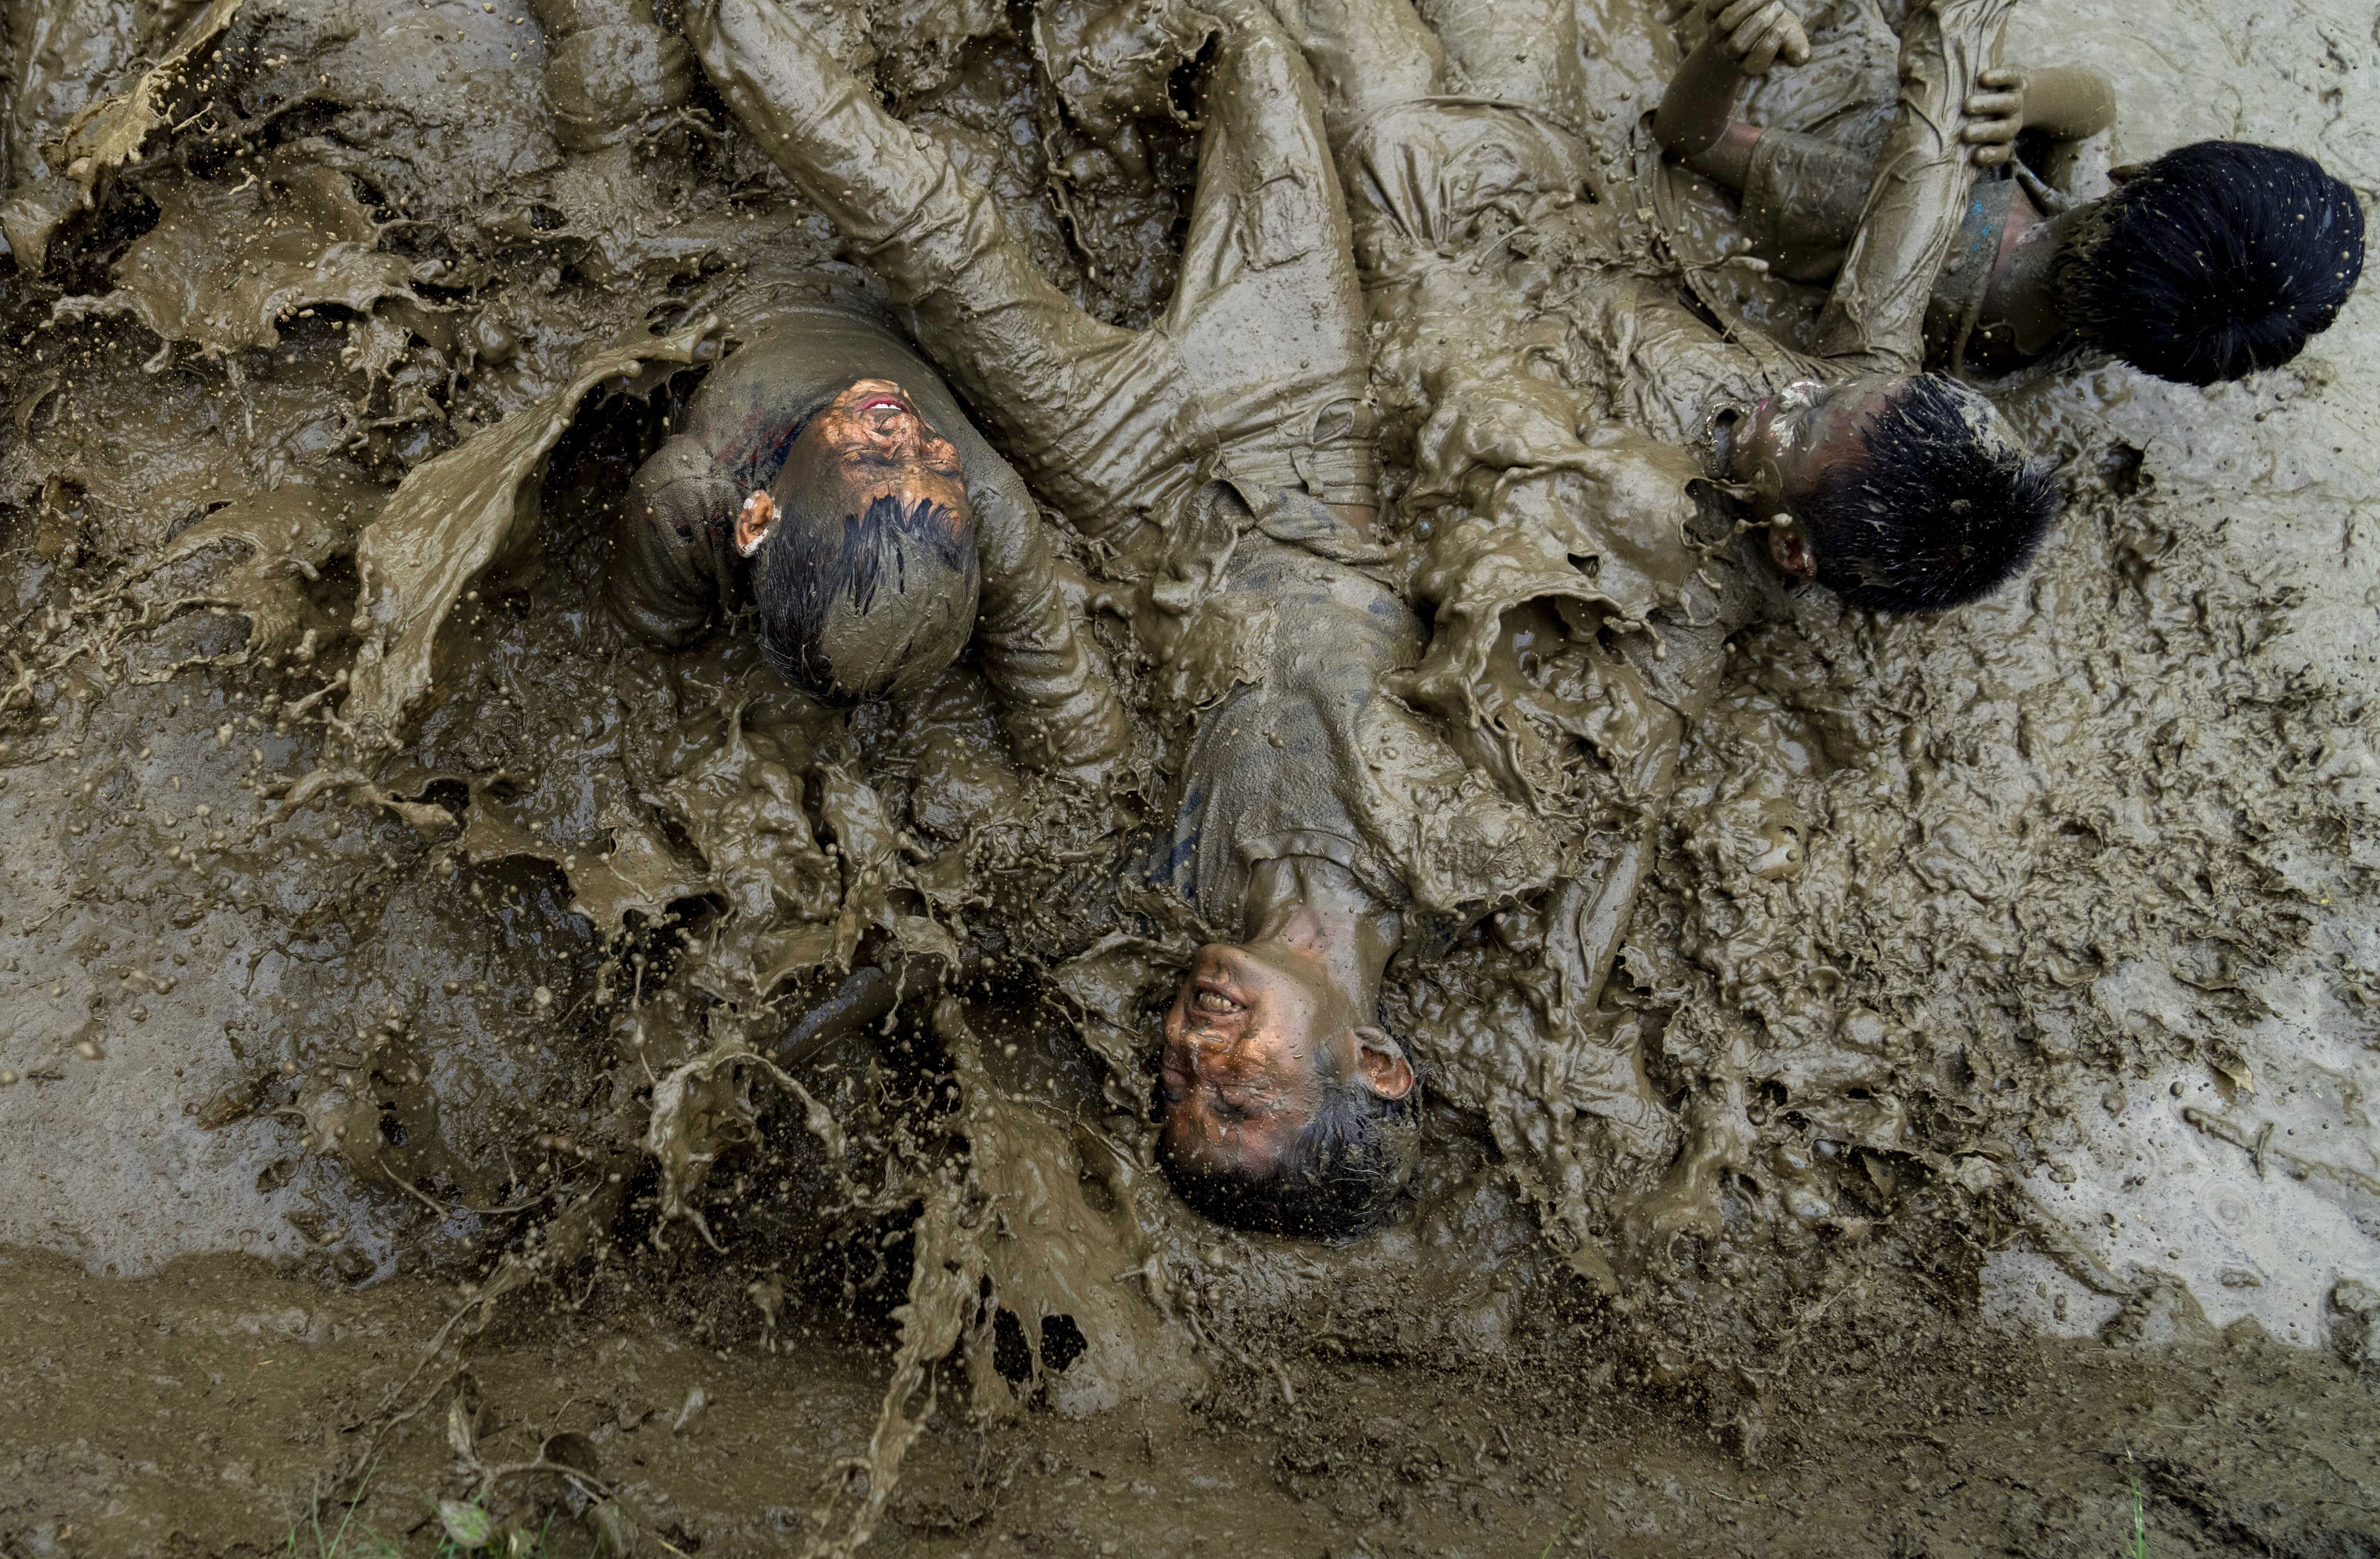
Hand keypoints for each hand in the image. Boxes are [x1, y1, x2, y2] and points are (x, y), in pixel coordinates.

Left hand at [1664, 0, 1809, 76]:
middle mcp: (1728, 54)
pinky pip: (1714, 5)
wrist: (1760, 10)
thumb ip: (1797, 47)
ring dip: (1749, 5)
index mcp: (1748, 65)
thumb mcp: (1792, 37)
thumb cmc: (1779, 26)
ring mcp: (1716, 35)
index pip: (1752, 66)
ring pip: (1726, 23)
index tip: (1782, 28)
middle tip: (1779, 5)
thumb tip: (1802, 57)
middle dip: (1760, 23)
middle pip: (1737, 45)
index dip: (1767, 47)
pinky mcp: (1709, 15)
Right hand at [1961, 67, 2025, 165]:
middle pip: (2005, 130)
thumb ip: (1956, 143)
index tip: (1976, 156)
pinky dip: (1999, 78)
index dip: (1992, 156)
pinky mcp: (2017, 81)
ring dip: (1989, 105)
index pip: (2002, 153)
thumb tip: (1921, 157)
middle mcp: (2011, 122)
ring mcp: (2016, 101)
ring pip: (2008, 104)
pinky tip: (1983, 78)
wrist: (2007, 90)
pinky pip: (2012, 79)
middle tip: (1966, 134)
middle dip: (1986, 132)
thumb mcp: (1969, 135)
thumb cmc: (1975, 118)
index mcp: (2002, 140)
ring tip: (1967, 106)